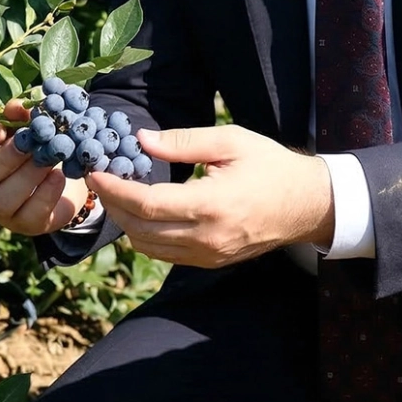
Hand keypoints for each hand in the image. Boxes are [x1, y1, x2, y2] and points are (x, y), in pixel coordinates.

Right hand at [0, 100, 91, 235]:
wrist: (62, 175)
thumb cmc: (34, 143)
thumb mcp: (26, 124)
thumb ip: (19, 115)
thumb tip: (16, 108)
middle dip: (4, 159)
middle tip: (28, 143)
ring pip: (3, 199)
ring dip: (28, 176)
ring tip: (49, 158)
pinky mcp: (24, 224)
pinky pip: (31, 214)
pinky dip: (46, 194)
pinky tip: (59, 176)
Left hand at [86, 125, 333, 267]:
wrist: (307, 204)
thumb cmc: (270, 165)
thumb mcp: (230, 141)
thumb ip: (183, 141)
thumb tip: (140, 140)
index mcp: (211, 205)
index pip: (147, 204)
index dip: (114, 189)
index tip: (94, 171)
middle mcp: (206, 237)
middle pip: (140, 229)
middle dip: (112, 204)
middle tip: (98, 179)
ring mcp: (209, 255)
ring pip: (148, 246)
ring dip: (125, 222)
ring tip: (115, 194)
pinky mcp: (211, 262)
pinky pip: (166, 254)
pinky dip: (145, 235)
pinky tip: (141, 213)